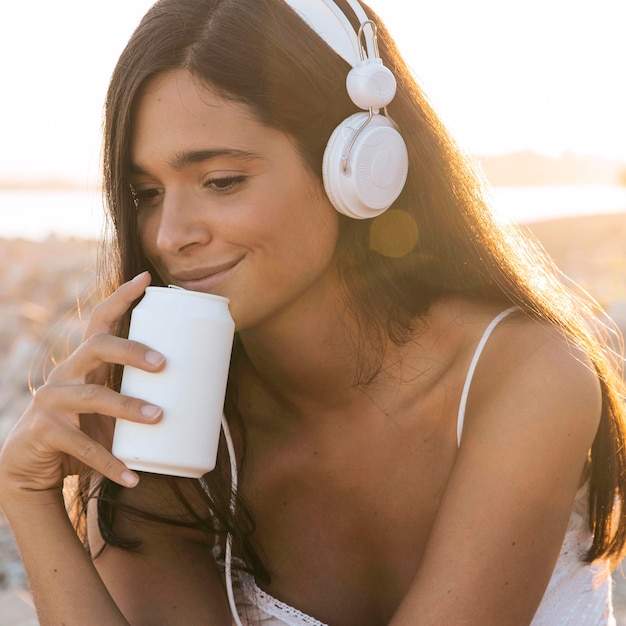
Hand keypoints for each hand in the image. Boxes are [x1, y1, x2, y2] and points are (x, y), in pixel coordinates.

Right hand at [0, 272, 164, 501]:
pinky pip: (83, 446)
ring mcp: (51, 401)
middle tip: (163, 363)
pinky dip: (111, 462)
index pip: (100, 321)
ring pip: (92, 396)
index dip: (121, 298)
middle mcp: (65, 374)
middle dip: (130, 350)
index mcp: (85, 363)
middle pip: (96, 346)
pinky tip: (133, 476)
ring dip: (128, 407)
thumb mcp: (107, 409)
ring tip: (158, 416)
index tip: (146, 278)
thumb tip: (196, 404)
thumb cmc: (81, 429)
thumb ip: (134, 399)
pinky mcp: (45, 431)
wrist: (30, 465)